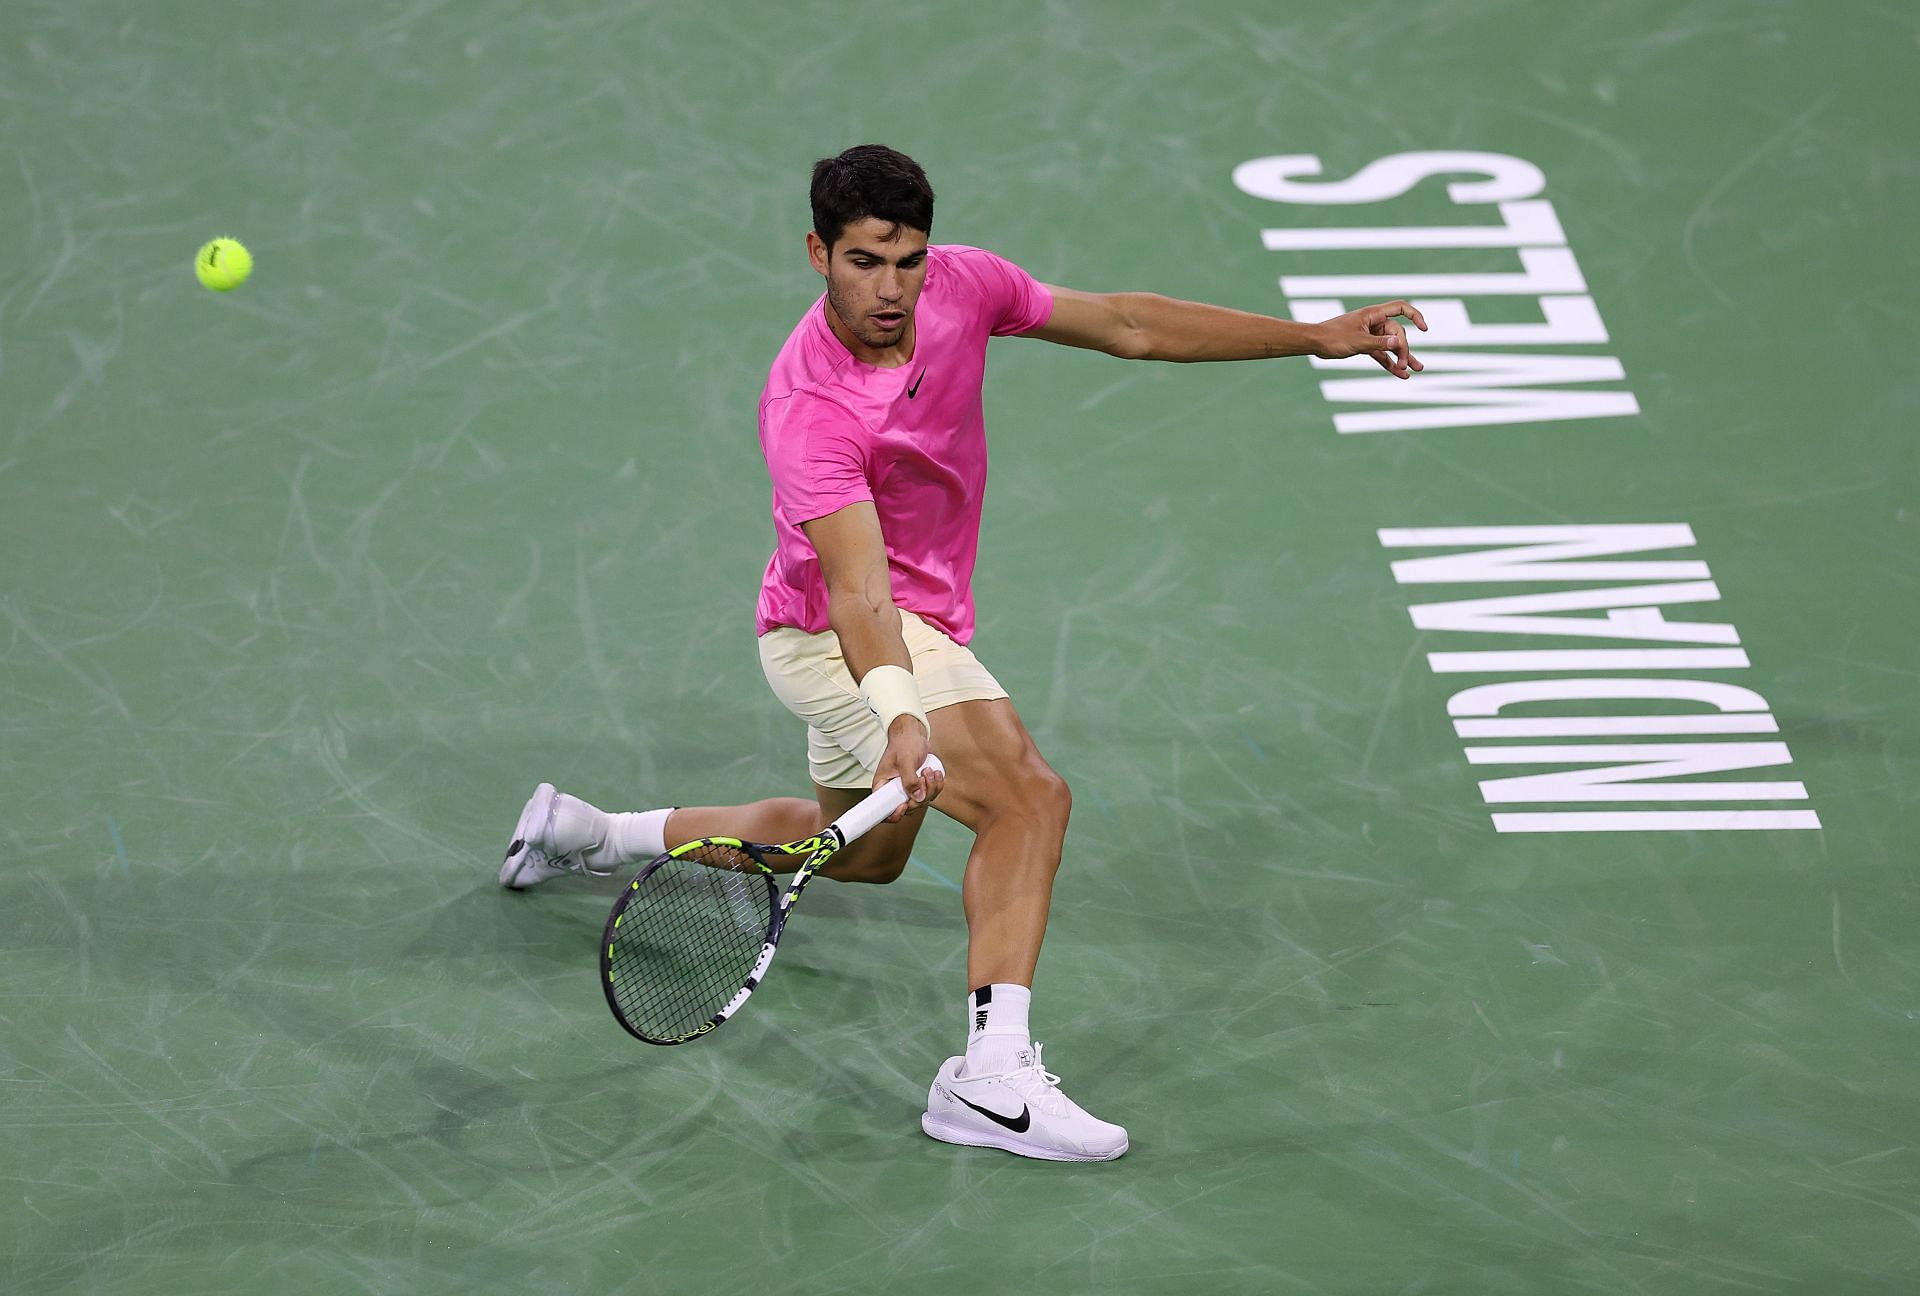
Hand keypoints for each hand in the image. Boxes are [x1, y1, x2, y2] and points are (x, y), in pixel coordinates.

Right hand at [874, 716, 942, 821]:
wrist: (913, 734)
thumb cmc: (904, 743)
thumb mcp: (906, 760)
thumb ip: (910, 780)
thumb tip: (918, 798)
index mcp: (882, 786)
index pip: (883, 810)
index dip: (894, 814)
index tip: (904, 805)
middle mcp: (894, 791)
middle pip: (908, 808)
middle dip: (920, 796)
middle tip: (924, 777)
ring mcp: (907, 790)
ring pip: (921, 802)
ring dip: (931, 788)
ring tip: (930, 771)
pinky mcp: (919, 786)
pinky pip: (930, 795)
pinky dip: (936, 786)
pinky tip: (935, 773)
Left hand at [1313, 300, 1427, 378]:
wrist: (1315, 343)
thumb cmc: (1333, 337)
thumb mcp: (1358, 342)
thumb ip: (1379, 343)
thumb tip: (1399, 343)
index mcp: (1374, 314)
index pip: (1401, 308)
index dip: (1415, 316)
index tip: (1424, 329)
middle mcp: (1375, 323)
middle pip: (1398, 333)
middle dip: (1403, 349)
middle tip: (1405, 365)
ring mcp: (1371, 335)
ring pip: (1391, 346)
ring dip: (1402, 357)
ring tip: (1416, 369)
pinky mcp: (1365, 346)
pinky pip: (1381, 354)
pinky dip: (1389, 363)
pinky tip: (1400, 374)